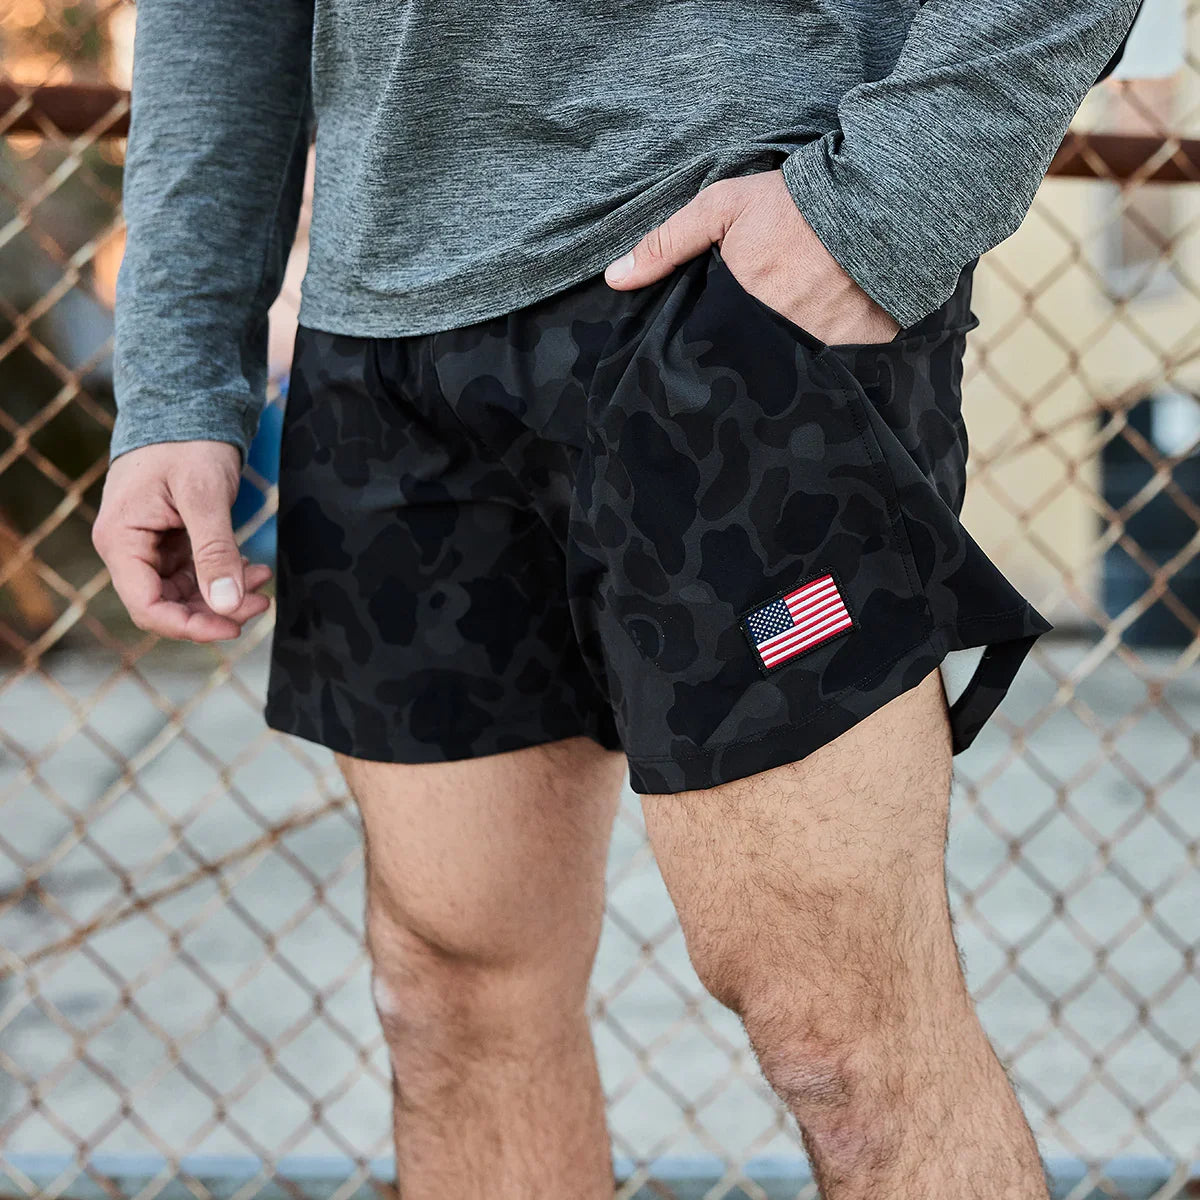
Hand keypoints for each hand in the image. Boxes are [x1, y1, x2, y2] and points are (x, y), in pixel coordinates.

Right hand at [92, 441, 272, 642]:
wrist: (187, 405)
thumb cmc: (188, 443)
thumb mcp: (204, 496)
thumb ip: (214, 552)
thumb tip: (226, 605)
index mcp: (120, 540)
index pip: (147, 608)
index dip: (190, 627)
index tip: (234, 626)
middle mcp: (128, 549)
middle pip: (168, 605)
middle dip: (216, 610)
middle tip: (261, 601)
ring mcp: (148, 546)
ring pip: (185, 593)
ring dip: (225, 594)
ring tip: (262, 580)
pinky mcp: (169, 540)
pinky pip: (195, 573)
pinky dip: (224, 574)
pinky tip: (253, 568)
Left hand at [604, 169, 900, 345]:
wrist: (880, 198)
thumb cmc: (794, 202)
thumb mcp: (722, 207)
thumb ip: (666, 242)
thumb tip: (614, 279)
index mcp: (741, 303)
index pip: (707, 346)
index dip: (704, 346)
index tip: (708, 341)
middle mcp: (778, 332)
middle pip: (745, 365)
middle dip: (739, 362)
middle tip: (741, 352)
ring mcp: (820, 347)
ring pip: (786, 373)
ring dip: (780, 367)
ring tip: (781, 353)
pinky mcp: (857, 353)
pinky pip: (832, 375)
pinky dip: (823, 368)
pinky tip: (821, 353)